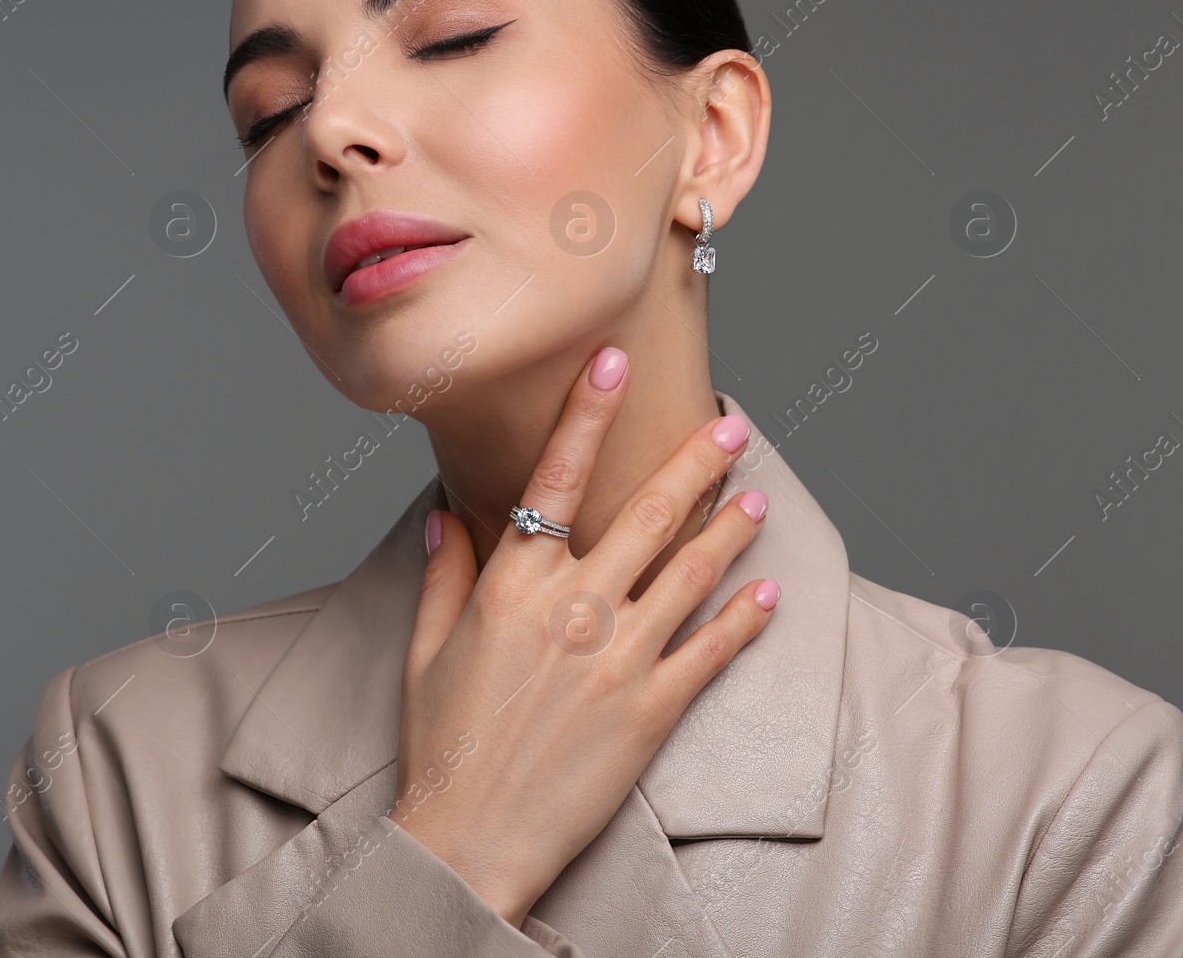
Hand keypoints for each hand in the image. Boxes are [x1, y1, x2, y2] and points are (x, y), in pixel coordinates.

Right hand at [387, 347, 777, 925]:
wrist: (470, 835)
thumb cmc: (441, 743)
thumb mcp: (427, 649)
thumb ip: (444, 575)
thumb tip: (445, 515)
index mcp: (512, 585)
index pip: (555, 477)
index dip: (587, 412)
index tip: (613, 360)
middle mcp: (573, 607)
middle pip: (649, 513)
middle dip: (696, 461)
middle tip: (731, 425)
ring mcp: (620, 657)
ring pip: (693, 572)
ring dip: (732, 527)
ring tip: (759, 492)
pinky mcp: (653, 708)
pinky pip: (713, 650)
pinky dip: (745, 617)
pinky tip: (767, 589)